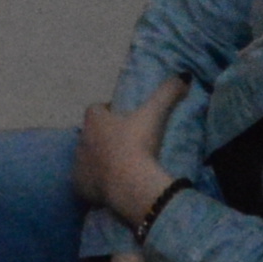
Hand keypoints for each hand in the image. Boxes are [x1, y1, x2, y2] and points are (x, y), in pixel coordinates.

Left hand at [75, 78, 188, 225]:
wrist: (129, 184)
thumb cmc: (138, 145)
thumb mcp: (154, 114)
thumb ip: (167, 93)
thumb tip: (184, 75)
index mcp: (94, 120)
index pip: (96, 109)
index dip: (108, 112)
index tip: (124, 118)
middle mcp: (81, 139)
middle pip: (90, 134)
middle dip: (103, 136)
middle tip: (125, 144)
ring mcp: (78, 164)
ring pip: (86, 157)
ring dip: (98, 159)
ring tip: (119, 166)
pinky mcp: (79, 185)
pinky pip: (84, 181)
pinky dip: (94, 182)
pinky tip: (109, 186)